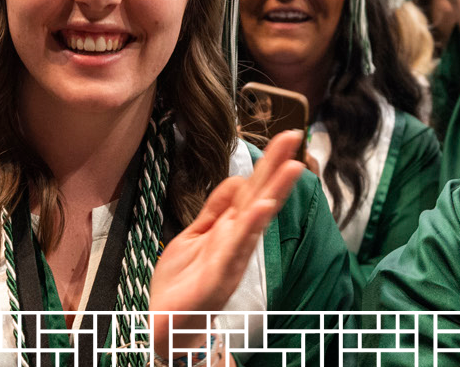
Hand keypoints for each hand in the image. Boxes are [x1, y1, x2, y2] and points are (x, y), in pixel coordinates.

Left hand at [149, 130, 304, 359]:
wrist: (164, 324)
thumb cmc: (181, 282)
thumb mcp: (195, 235)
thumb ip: (215, 210)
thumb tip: (236, 179)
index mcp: (229, 228)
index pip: (252, 188)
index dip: (268, 163)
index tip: (286, 136)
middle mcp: (237, 240)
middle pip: (260, 196)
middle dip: (277, 167)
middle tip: (295, 136)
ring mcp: (232, 258)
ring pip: (257, 219)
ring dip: (275, 192)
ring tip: (292, 167)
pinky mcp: (220, 276)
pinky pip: (238, 247)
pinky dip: (251, 226)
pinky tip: (263, 207)